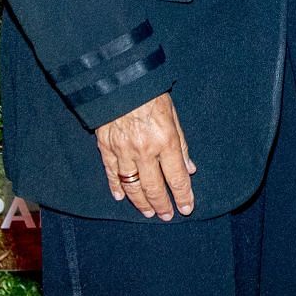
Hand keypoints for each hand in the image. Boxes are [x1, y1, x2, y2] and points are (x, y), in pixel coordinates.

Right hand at [95, 92, 195, 219]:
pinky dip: (116, 187)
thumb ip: (181, 144)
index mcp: (165, 141)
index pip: (177, 177)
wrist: (119, 79)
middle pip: (154, 187)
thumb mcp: (173, 115)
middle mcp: (144, 150)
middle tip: (166, 215)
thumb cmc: (150, 93)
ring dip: (141, 202)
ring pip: (132, 186)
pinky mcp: (106, 147)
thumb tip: (189, 169)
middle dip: (162, 204)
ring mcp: (123, 151)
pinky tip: (120, 197)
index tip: (186, 208)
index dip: (183, 196)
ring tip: (148, 211)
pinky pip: (111, 173)